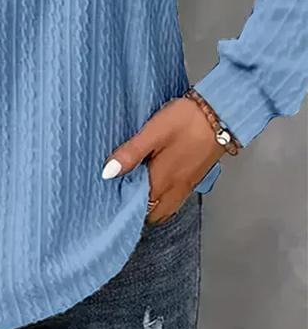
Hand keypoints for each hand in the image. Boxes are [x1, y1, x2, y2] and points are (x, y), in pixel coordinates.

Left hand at [101, 95, 226, 222]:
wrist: (220, 115)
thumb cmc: (185, 121)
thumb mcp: (152, 133)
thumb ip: (130, 153)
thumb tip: (108, 172)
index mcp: (161, 181)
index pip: (139, 208)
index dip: (124, 206)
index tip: (111, 198)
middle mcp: (175, 189)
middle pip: (154, 214)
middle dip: (138, 210)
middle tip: (122, 194)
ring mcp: (187, 185)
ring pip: (166, 207)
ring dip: (152, 204)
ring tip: (137, 189)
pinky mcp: (195, 177)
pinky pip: (176, 197)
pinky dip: (164, 197)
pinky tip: (157, 181)